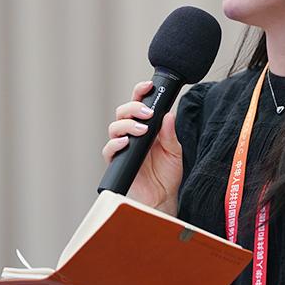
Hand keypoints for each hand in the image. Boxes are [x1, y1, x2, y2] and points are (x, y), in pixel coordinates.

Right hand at [102, 80, 182, 213]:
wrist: (162, 198)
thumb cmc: (167, 174)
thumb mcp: (175, 151)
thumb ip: (170, 134)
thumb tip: (169, 114)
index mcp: (146, 127)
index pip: (139, 104)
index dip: (141, 92)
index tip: (149, 85)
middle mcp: (132, 134)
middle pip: (123, 112)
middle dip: (133, 107)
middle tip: (148, 113)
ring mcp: (123, 147)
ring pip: (114, 127)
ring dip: (127, 124)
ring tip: (142, 130)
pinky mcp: (116, 162)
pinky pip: (109, 149)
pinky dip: (116, 143)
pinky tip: (126, 142)